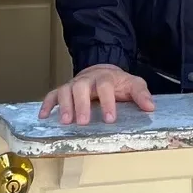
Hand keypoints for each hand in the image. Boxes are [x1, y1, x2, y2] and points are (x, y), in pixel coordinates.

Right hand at [38, 64, 154, 124]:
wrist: (103, 70)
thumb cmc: (118, 83)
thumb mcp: (133, 84)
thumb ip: (141, 94)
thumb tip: (150, 107)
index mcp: (105, 78)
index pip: (105, 86)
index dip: (107, 102)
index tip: (109, 119)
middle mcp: (87, 79)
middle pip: (81, 87)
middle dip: (81, 104)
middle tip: (82, 122)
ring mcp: (74, 84)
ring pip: (65, 90)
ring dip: (64, 105)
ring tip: (65, 121)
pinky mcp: (64, 89)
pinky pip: (52, 94)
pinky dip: (47, 104)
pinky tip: (43, 116)